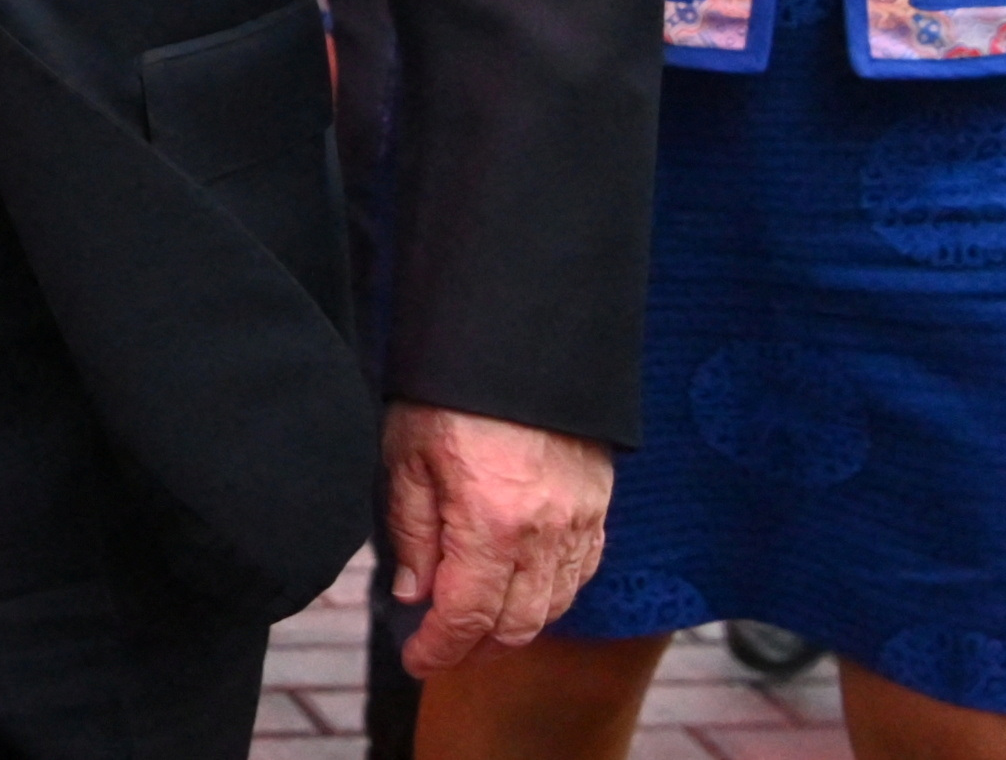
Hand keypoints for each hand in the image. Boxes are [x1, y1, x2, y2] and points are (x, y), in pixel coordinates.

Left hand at [381, 403, 609, 675]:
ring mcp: (579, 523)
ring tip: (477, 625)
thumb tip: (414, 594)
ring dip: (514, 626)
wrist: (518, 345)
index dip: (440, 649)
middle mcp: (543, 533)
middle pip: (516, 624)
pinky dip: (552, 595)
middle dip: (476, 647)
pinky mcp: (597, 508)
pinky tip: (523, 590)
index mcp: (490, 523)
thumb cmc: (451, 393)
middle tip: (443, 648)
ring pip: (553, 607)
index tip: (417, 660)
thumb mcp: (408, 456)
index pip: (467, 616)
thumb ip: (412, 532)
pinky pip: (581, 574)